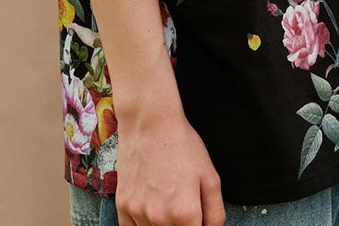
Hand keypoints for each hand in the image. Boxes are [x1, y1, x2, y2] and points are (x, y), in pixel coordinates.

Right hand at [114, 106, 226, 225]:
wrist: (150, 122)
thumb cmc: (182, 145)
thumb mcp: (211, 177)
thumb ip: (215, 214)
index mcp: (185, 213)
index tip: (195, 219)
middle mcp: (159, 218)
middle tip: (181, 208)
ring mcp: (138, 213)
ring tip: (166, 203)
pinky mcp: (122, 206)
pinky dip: (142, 225)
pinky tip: (150, 210)